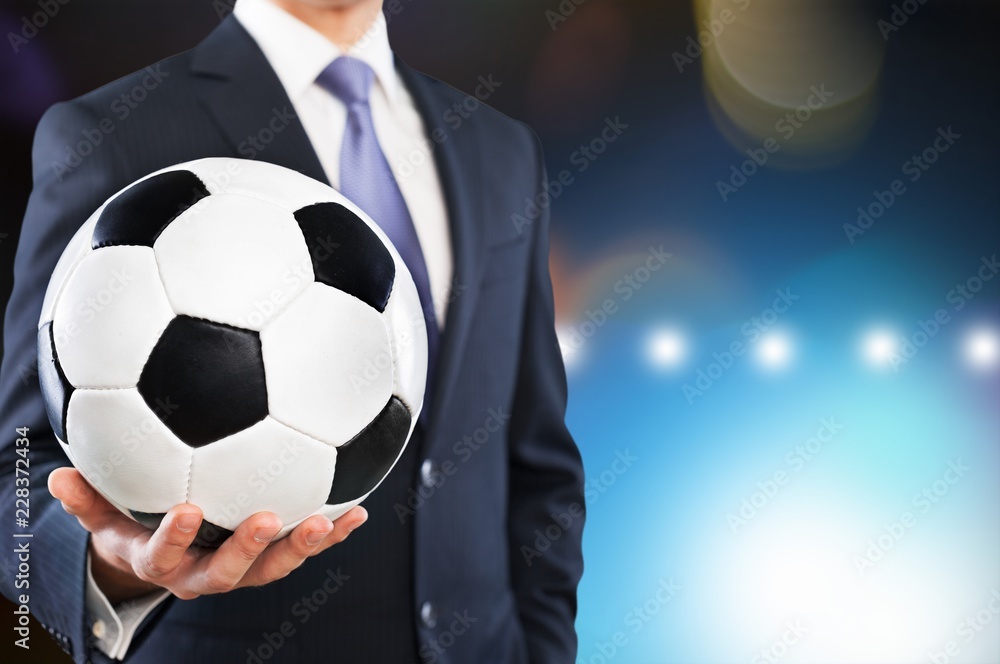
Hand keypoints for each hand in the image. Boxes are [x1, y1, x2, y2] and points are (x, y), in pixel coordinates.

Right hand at [48, 467, 366, 603]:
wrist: (167, 556)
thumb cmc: (136, 524)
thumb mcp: (107, 516)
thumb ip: (88, 499)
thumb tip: (57, 477)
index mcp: (164, 561)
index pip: (164, 555)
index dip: (175, 538)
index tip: (187, 510)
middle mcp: (206, 573)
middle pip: (228, 571)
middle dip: (247, 548)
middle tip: (265, 519)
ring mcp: (244, 570)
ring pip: (274, 566)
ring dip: (303, 544)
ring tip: (330, 519)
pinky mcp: (272, 558)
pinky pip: (303, 549)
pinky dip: (331, 533)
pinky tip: (359, 511)